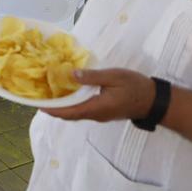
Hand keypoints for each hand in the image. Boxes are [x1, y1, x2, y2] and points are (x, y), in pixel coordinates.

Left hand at [41, 68, 156, 122]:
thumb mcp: (113, 77)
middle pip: (69, 115)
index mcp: (96, 108)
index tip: (38, 104)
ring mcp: (99, 115)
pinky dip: (72, 104)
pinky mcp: (103, 111)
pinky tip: (69, 93)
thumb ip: (92, 77)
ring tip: (50, 94)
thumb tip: (72, 75)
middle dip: (54, 108)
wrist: (153, 101)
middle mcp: (95, 115)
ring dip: (63, 106)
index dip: (52, 109)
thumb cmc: (135, 87)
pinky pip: (83, 110)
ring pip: (76, 113)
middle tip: (40, 96)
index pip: (68, 112)